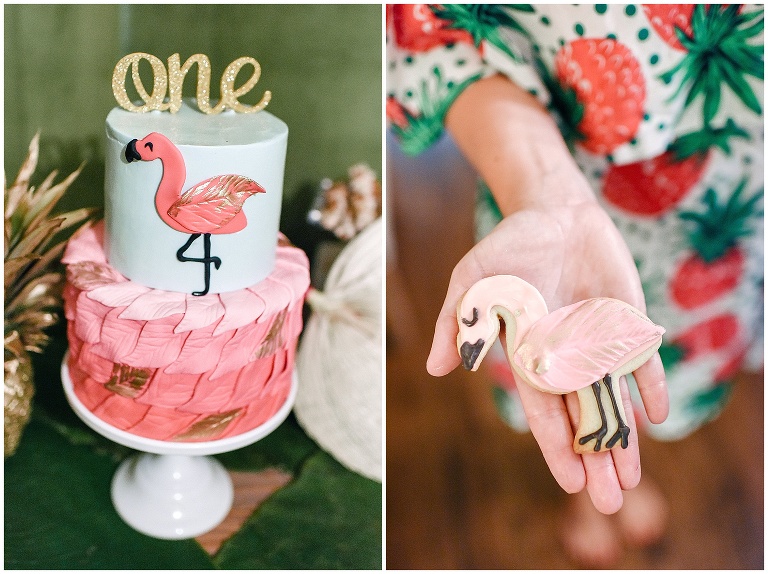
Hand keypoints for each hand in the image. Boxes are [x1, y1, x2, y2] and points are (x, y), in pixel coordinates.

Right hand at [427, 187, 667, 513]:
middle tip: (609, 500)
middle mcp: (564, 357)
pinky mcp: (624, 321)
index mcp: (529, 355)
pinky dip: (648, 386)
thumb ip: (456, 323)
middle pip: (582, 416)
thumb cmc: (507, 248)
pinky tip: (654, 417)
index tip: (572, 483)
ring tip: (632, 480)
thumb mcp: (470, 282)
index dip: (557, 445)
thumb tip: (434, 368)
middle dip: (594, 458)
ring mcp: (597, 342)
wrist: (552, 214)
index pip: (543, 410)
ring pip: (612, 399)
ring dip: (623, 439)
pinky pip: (640, 359)